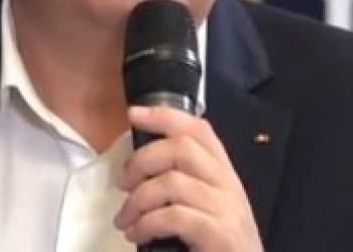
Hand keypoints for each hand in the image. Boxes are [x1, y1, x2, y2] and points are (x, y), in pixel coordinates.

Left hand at [114, 106, 263, 251]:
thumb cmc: (219, 245)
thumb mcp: (207, 207)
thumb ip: (186, 183)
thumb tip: (141, 165)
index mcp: (224, 174)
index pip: (199, 130)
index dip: (165, 116)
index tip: (133, 113)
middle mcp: (229, 185)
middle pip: (182, 148)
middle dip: (143, 160)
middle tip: (123, 182)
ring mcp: (227, 209)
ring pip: (172, 183)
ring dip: (137, 200)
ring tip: (124, 219)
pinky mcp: (219, 234)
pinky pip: (174, 216)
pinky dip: (147, 224)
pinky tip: (137, 234)